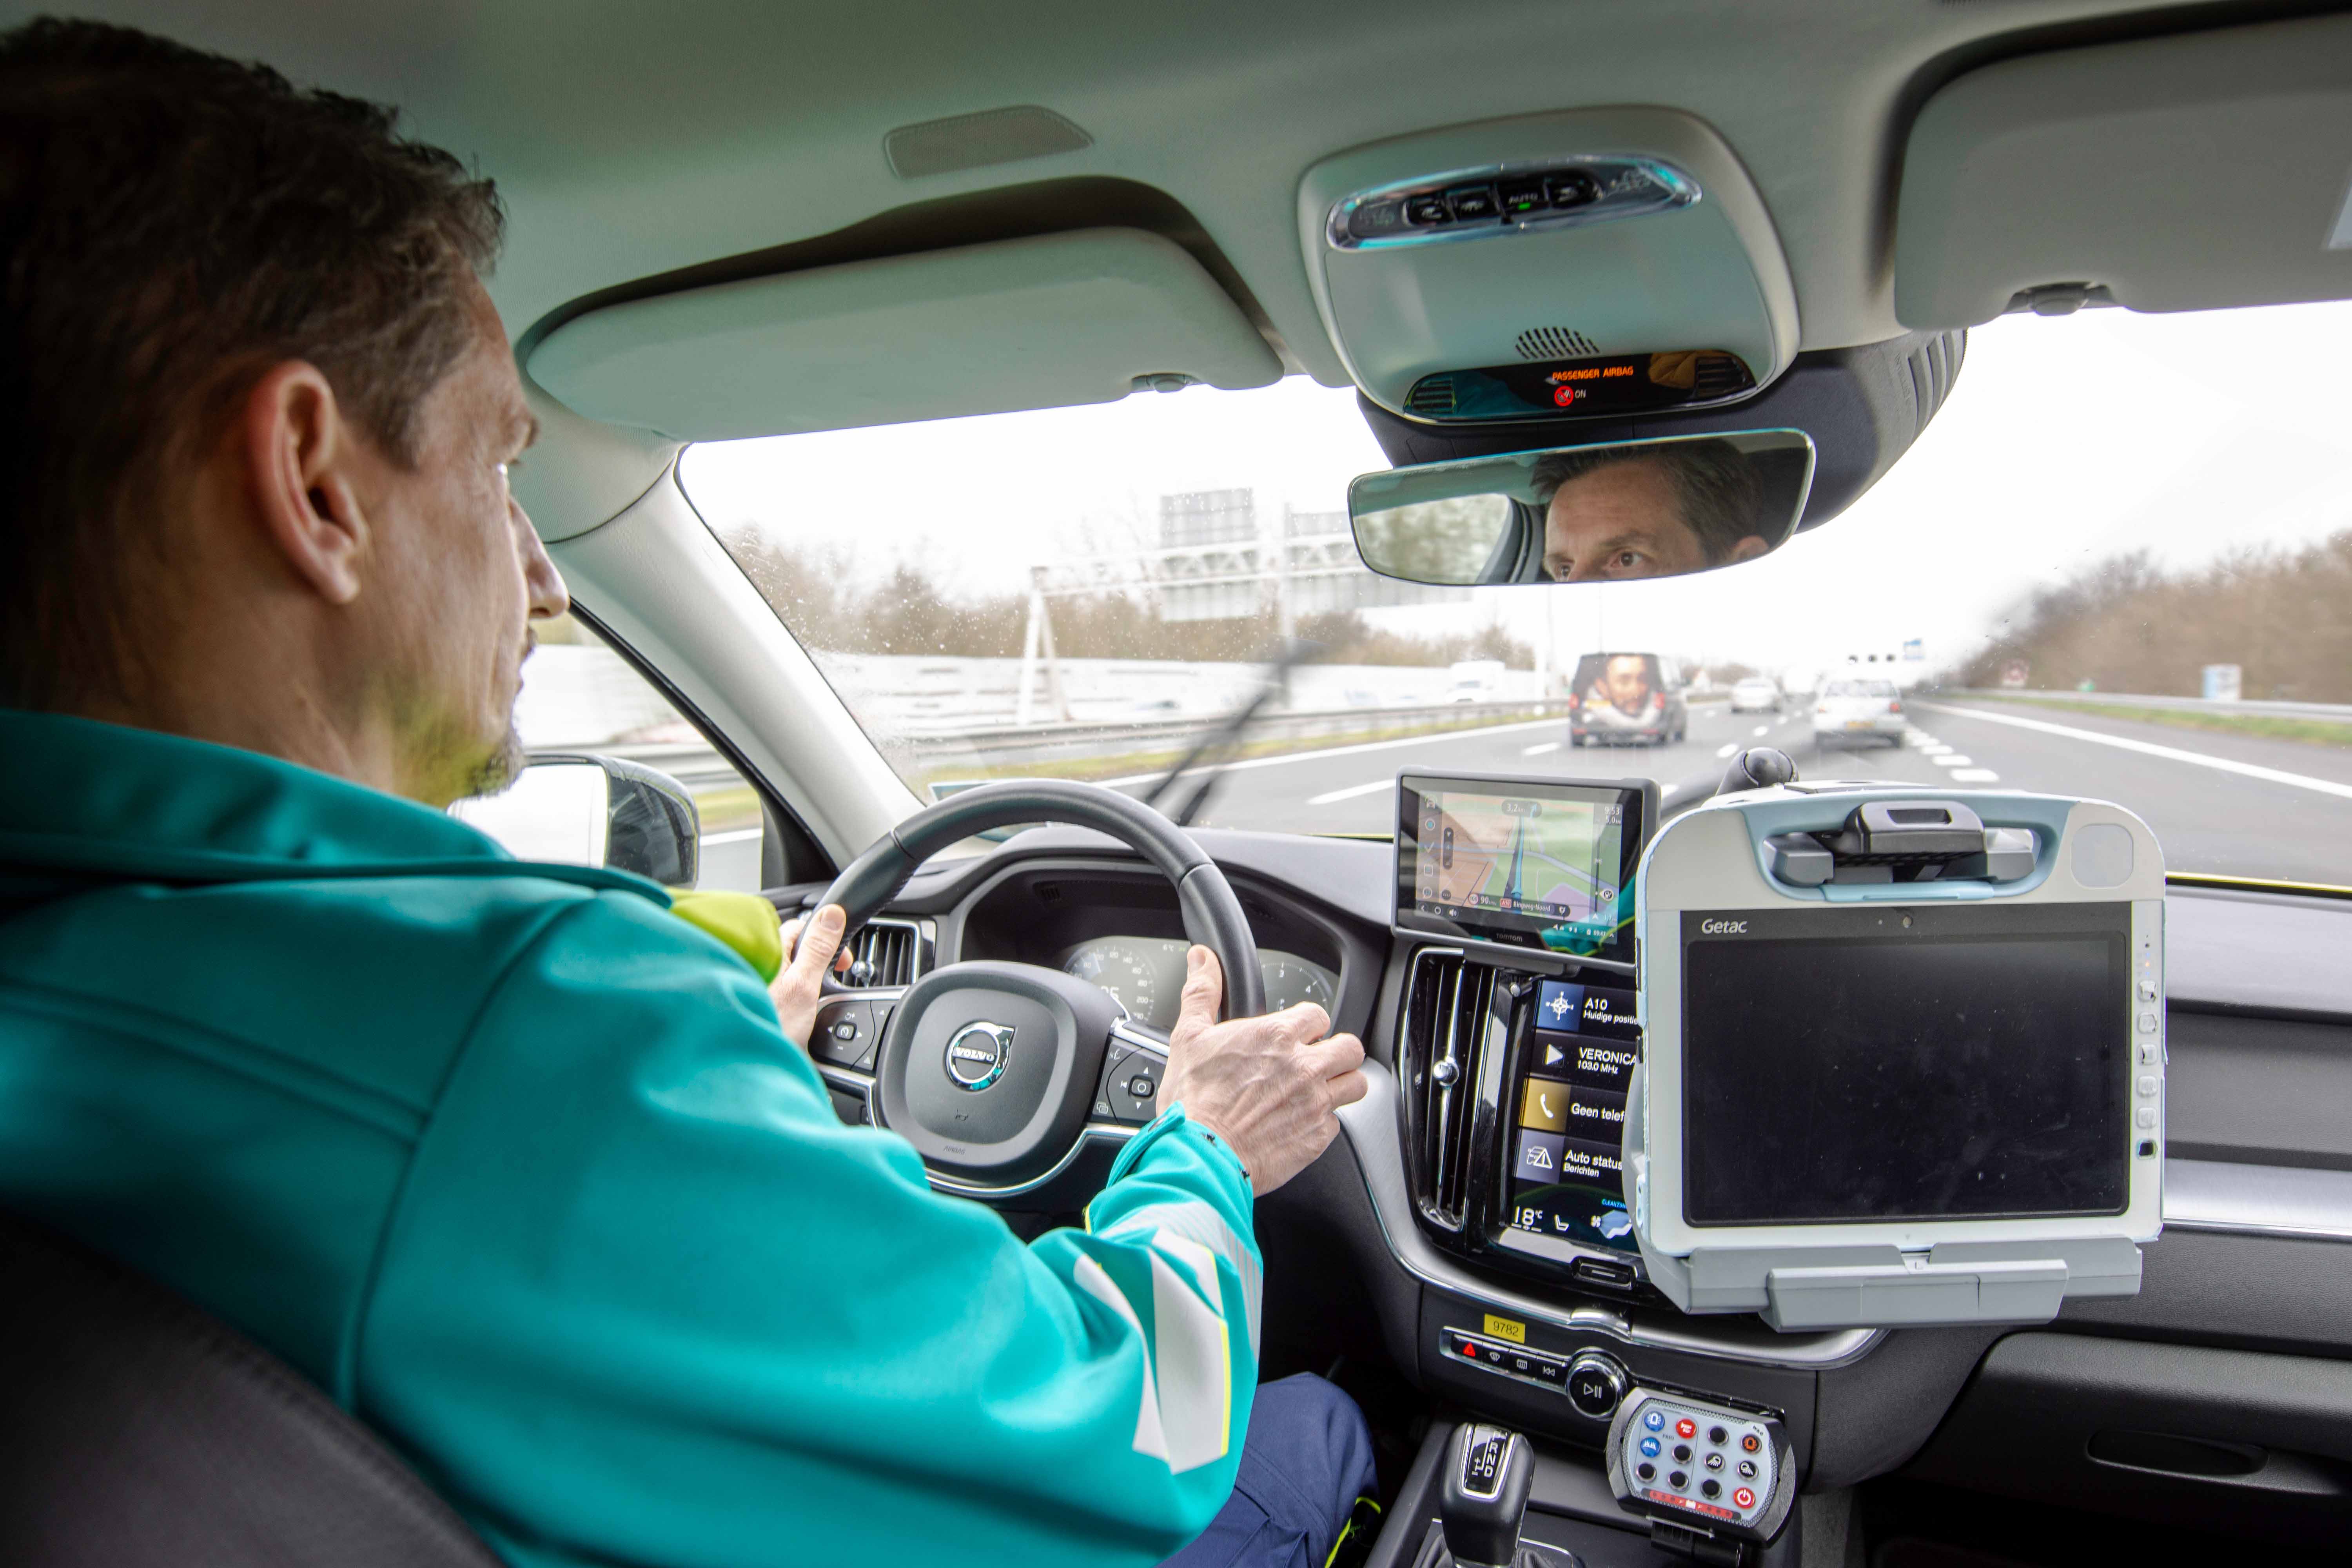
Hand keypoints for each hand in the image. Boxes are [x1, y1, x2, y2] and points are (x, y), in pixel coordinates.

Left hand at [771, 904, 849, 1048]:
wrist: (744, 1068)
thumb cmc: (767, 1028)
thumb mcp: (802, 986)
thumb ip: (818, 948)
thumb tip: (833, 914)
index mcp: (767, 949)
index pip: (802, 926)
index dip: (828, 939)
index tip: (842, 961)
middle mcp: (758, 962)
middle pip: (797, 949)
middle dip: (818, 964)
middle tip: (828, 986)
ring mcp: (757, 982)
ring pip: (791, 971)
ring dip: (807, 984)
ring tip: (811, 1007)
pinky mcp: (757, 1002)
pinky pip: (782, 991)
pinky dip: (795, 1001)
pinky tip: (796, 1017)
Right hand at [1156, 945, 1366, 1193]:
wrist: (1200, 1154)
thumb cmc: (1193, 1100)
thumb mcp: (1189, 1036)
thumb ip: (1202, 993)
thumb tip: (1202, 959)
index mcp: (1277, 1036)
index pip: (1318, 1014)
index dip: (1308, 1024)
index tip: (1296, 1035)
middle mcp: (1304, 1067)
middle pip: (1349, 1047)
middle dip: (1336, 1051)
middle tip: (1315, 1061)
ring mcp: (1315, 1103)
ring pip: (1356, 1084)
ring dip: (1341, 1084)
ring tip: (1319, 1090)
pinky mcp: (1317, 1138)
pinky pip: (1337, 1124)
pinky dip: (1322, 1123)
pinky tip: (1299, 1124)